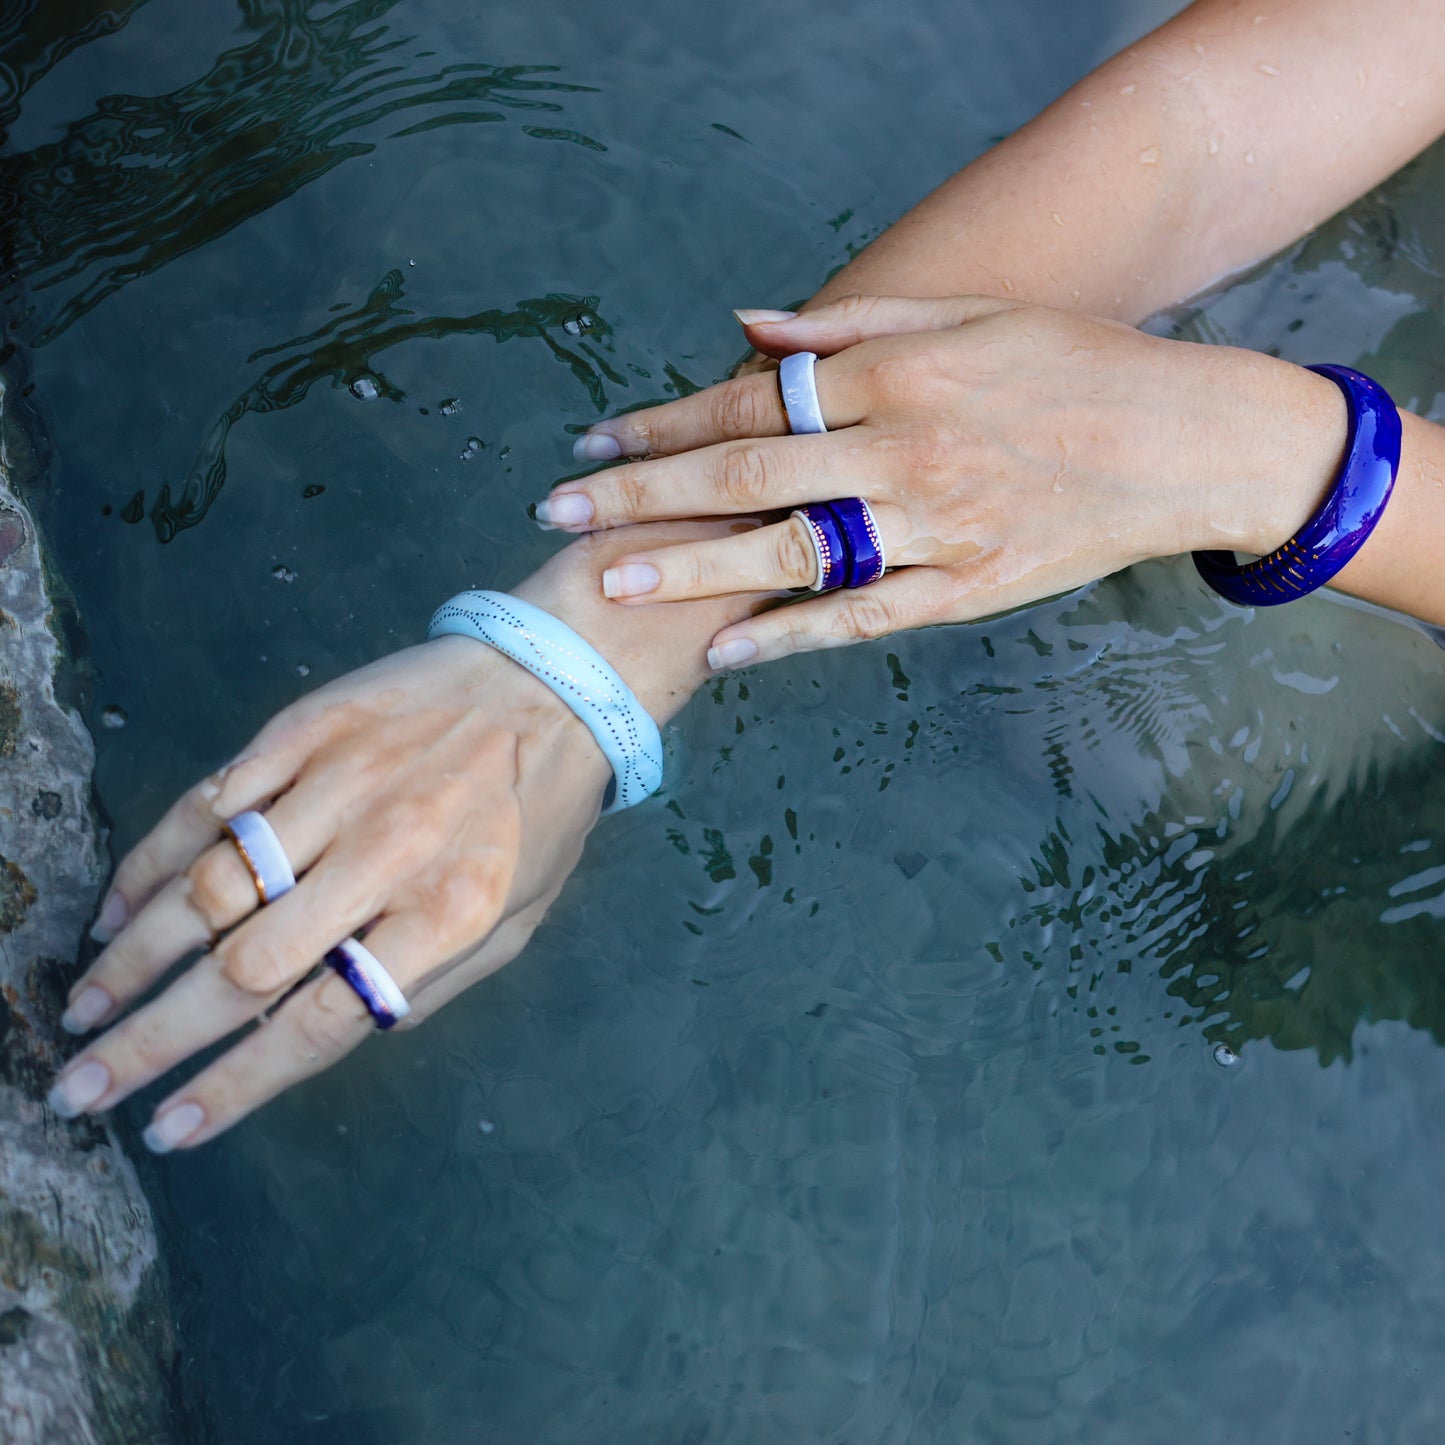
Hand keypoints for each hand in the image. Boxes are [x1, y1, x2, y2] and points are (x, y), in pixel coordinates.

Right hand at [47, 527, 750, 1149]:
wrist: (551, 683)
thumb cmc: (534, 820)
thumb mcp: (511, 924)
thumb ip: (416, 986)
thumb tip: (300, 1037)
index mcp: (448, 915)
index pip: (319, 1022)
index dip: (236, 1084)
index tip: (167, 1127)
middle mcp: (387, 853)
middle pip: (245, 966)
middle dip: (151, 1038)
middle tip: (81, 1085)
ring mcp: (341, 783)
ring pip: (209, 886)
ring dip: (134, 957)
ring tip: (85, 1007)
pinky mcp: (307, 727)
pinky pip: (209, 803)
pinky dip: (152, 862)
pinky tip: (116, 909)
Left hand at [539, 296, 1346, 665]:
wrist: (1191, 441)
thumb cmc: (1076, 366)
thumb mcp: (970, 317)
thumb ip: (851, 326)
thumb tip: (746, 330)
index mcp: (900, 375)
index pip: (752, 400)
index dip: (665, 423)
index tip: (596, 446)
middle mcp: (907, 449)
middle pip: (748, 474)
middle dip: (644, 497)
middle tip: (559, 517)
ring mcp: (938, 528)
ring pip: (793, 554)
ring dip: (694, 570)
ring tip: (611, 587)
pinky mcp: (970, 591)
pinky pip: (863, 619)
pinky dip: (790, 637)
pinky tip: (724, 651)